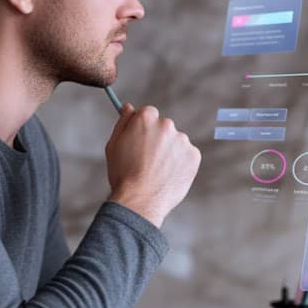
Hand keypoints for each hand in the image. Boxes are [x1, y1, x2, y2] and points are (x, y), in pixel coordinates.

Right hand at [105, 103, 200, 227]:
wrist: (140, 200)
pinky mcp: (194, 155)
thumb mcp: (114, 145)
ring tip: (157, 172)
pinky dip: (180, 164)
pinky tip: (168, 176)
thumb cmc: (123, 174)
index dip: (143, 129)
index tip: (141, 141)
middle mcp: (167, 124)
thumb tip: (128, 107)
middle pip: (164, 127)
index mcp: (146, 118)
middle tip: (148, 161)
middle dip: (158, 140)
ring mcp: (182, 140)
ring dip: (170, 152)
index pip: (149, 114)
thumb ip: (123, 122)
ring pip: (176, 143)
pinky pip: (187, 156)